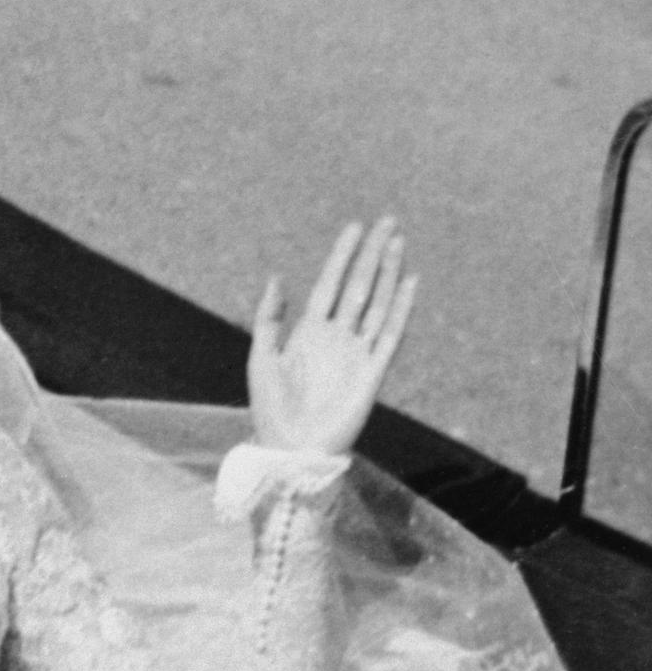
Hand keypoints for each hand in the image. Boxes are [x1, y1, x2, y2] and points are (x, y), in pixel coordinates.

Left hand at [248, 217, 416, 456]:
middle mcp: (336, 338)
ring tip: (397, 241)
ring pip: (377, 302)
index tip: (354, 227)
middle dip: (371, 254)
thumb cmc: (271, 410)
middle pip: (358, 286)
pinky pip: (391, 332)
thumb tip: (279, 277)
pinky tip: (409, 281)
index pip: (330, 284)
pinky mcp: (373, 370)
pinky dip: (400, 306)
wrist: (292, 450)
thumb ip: (269, 319)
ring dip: (388, 272)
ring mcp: (357, 352)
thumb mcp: (262, 360)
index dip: (341, 256)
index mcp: (308, 333)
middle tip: (387, 220)